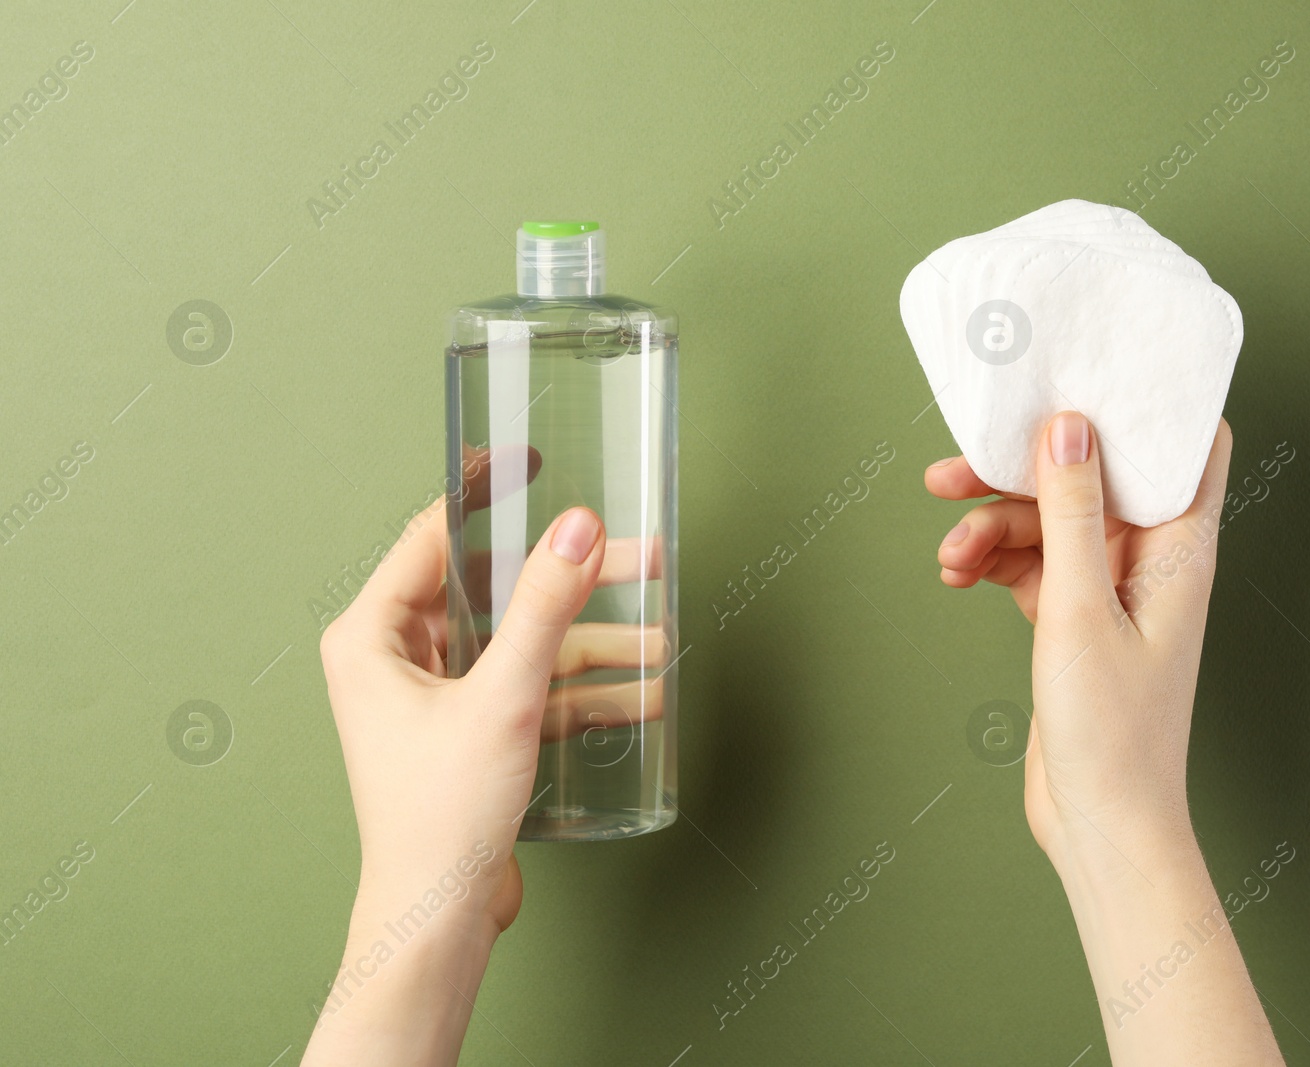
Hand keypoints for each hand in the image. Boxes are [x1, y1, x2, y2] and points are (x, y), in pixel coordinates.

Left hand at [303, 499, 608, 1064]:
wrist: (439, 919)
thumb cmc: (439, 816)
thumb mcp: (503, 698)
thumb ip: (544, 608)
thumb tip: (578, 529)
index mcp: (373, 634)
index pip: (433, 534)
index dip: (488, 492)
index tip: (532, 460)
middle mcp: (398, 657)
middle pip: (497, 590)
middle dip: (573, 581)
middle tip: (638, 557)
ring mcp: (437, 696)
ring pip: (524, 642)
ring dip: (593, 642)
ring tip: (660, 640)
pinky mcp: (471, 731)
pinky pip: (532, 687)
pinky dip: (582, 688)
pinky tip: (643, 692)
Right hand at [925, 413, 1232, 860]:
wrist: (1101, 826)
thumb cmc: (1114, 732)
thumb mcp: (1081, 610)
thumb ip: (1074, 513)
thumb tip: (1070, 426)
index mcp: (1180, 547)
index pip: (1186, 443)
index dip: (1145, 401)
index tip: (1084, 371)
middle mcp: (1152, 558)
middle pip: (1089, 478)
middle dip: (1021, 470)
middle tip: (955, 470)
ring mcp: (1112, 588)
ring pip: (1048, 522)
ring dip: (992, 527)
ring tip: (950, 555)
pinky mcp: (1075, 618)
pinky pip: (1030, 565)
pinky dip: (991, 563)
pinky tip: (955, 575)